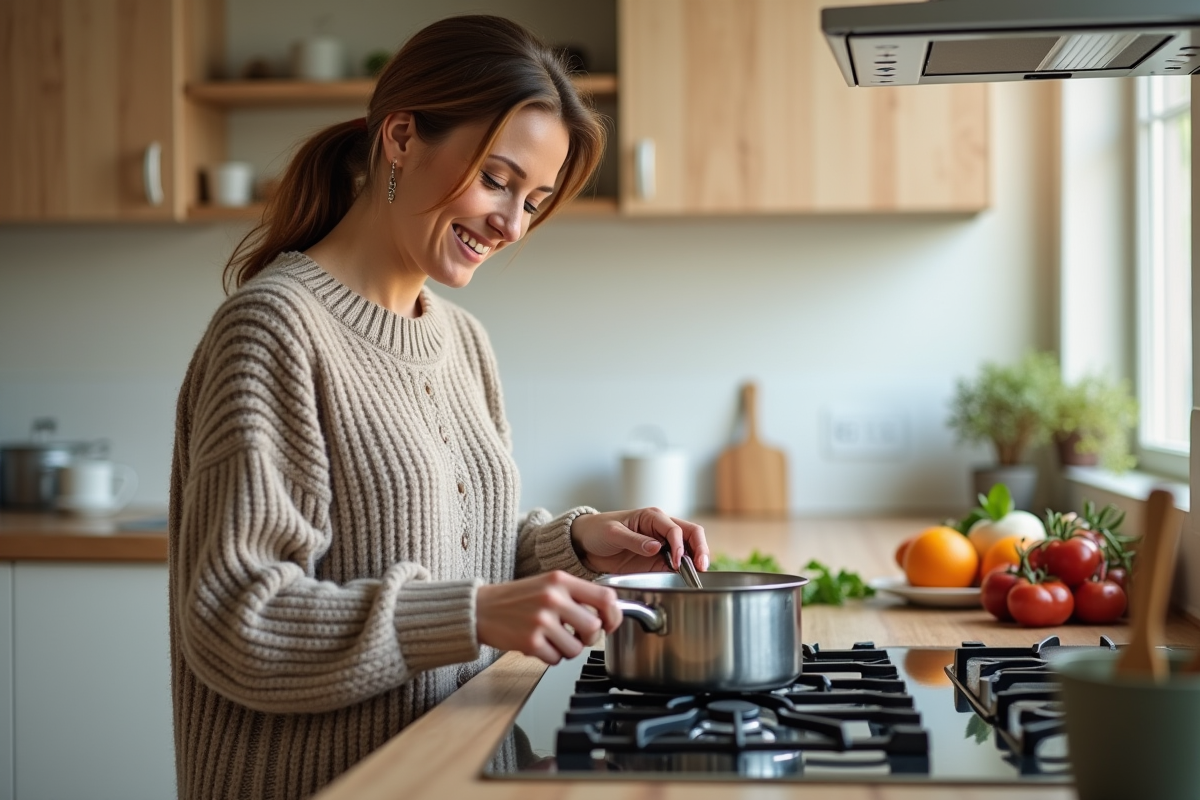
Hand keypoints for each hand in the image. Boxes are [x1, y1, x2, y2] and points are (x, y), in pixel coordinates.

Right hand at [476, 572, 620, 664]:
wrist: (481, 609)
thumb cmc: (517, 598)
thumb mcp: (548, 584)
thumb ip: (576, 594)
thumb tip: (609, 614)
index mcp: (560, 580)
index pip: (605, 597)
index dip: (613, 615)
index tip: (609, 623)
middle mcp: (552, 597)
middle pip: (594, 628)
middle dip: (589, 638)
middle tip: (577, 635)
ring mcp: (541, 620)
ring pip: (576, 649)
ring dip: (568, 650)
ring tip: (553, 639)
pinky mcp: (530, 641)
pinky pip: (556, 659)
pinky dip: (551, 656)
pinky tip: (539, 644)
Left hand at [570, 508, 708, 573]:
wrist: (586, 544)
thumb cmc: (598, 531)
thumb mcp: (613, 533)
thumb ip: (634, 540)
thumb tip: (656, 547)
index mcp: (652, 517)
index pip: (675, 529)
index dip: (679, 545)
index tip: (677, 561)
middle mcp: (661, 529)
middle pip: (692, 534)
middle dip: (700, 549)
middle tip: (702, 566)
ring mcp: (662, 545)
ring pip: (689, 549)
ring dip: (696, 560)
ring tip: (698, 574)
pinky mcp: (658, 560)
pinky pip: (678, 564)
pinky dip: (686, 570)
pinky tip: (687, 578)